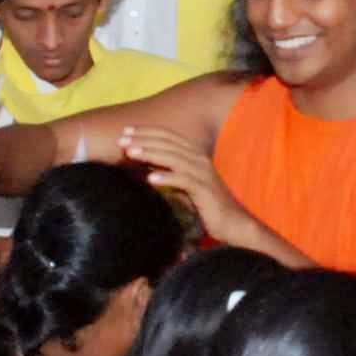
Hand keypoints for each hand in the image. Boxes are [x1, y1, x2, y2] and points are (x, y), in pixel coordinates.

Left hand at [120, 125, 254, 245]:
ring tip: (131, 153)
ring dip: (151, 153)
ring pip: (174, 158)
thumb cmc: (208, 205)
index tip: (125, 132)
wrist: (234, 223)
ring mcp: (203, 174)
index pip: (168, 137)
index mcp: (195, 155)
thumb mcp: (186, 185)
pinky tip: (151, 179)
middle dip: (143, 139)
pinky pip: (184, 181)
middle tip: (121, 140)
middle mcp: (199, 160)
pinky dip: (167, 177)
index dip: (146, 132)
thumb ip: (171, 174)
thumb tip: (147, 168)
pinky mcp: (205, 190)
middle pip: (168, 143)